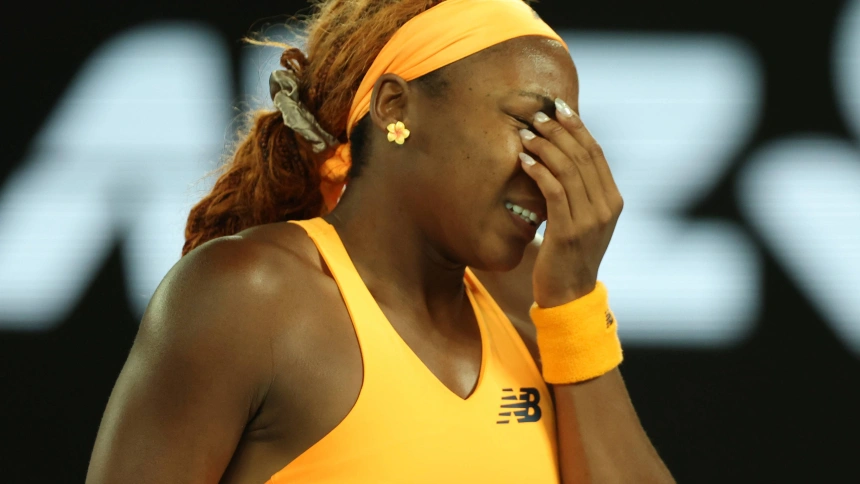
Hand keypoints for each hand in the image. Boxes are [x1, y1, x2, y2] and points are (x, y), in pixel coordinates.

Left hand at [518, 99, 622, 307]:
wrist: (569, 295)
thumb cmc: (569, 255)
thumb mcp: (583, 220)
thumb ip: (579, 193)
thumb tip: (560, 158)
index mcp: (613, 200)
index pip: (596, 153)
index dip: (577, 127)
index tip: (558, 108)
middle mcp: (606, 207)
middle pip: (582, 155)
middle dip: (558, 130)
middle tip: (535, 116)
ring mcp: (590, 220)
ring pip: (567, 169)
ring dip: (544, 147)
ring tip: (525, 134)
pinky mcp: (568, 231)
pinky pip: (553, 191)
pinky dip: (538, 171)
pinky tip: (523, 160)